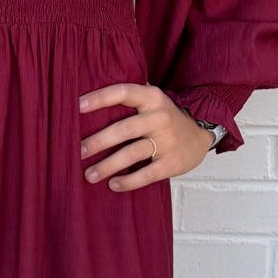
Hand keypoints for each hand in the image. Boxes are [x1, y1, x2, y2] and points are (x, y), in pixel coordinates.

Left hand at [78, 82, 218, 191]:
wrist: (200, 135)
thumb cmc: (164, 118)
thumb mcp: (151, 101)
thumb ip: (129, 99)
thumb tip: (85, 101)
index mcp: (152, 98)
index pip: (123, 92)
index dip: (100, 98)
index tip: (78, 106)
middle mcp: (160, 117)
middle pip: (124, 129)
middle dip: (98, 141)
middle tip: (79, 151)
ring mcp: (167, 141)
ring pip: (132, 153)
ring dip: (108, 166)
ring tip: (89, 175)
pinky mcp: (172, 163)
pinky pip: (147, 174)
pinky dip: (129, 181)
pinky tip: (113, 184)